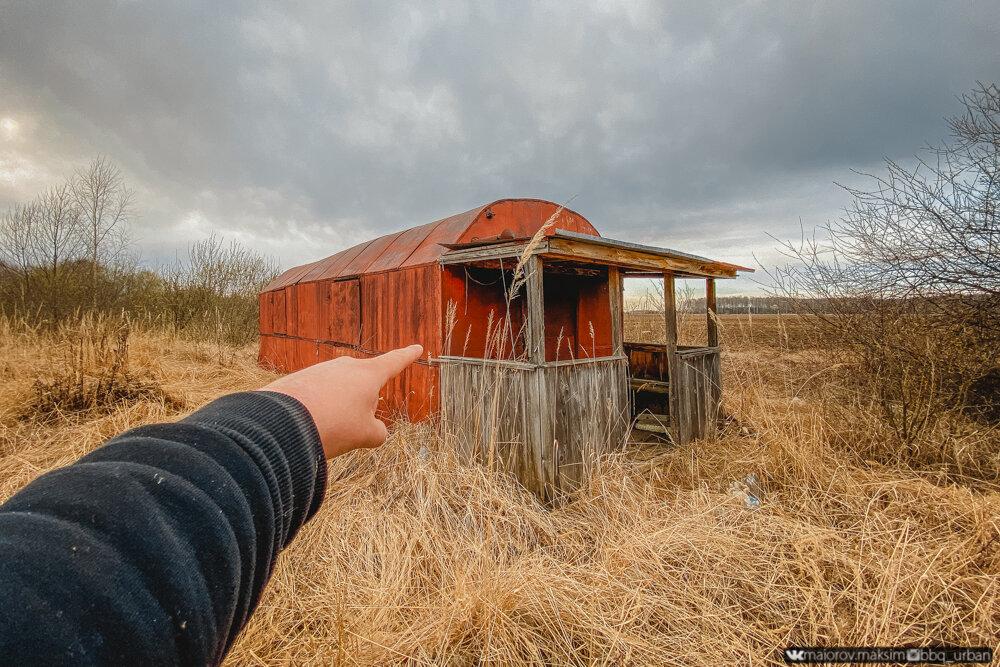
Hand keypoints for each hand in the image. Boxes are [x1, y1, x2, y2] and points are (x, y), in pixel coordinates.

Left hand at [263, 344, 422, 458]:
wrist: (283, 423)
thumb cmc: (335, 425)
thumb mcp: (366, 435)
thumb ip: (377, 432)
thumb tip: (374, 430)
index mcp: (368, 374)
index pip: (394, 362)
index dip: (407, 356)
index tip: (416, 347)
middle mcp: (345, 366)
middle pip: (363, 384)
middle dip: (360, 403)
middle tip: (350, 427)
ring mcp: (321, 370)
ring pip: (338, 393)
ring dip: (336, 411)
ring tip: (325, 430)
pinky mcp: (299, 379)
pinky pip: (316, 397)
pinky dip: (316, 411)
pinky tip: (307, 425)